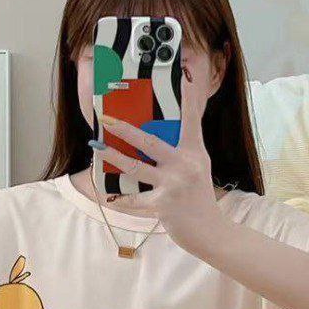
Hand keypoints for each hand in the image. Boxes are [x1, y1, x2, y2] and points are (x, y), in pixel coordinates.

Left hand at [96, 66, 230, 254]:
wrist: (210, 231)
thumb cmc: (199, 197)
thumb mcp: (197, 167)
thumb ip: (182, 149)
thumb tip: (158, 132)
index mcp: (194, 152)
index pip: (191, 119)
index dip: (187, 98)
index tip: (182, 76)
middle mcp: (185, 164)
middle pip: (150, 141)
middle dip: (124, 128)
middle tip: (106, 118)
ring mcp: (174, 184)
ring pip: (136, 166)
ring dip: (113, 156)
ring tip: (97, 147)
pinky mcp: (163, 205)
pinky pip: (134, 198)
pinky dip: (121, 197)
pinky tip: (108, 194)